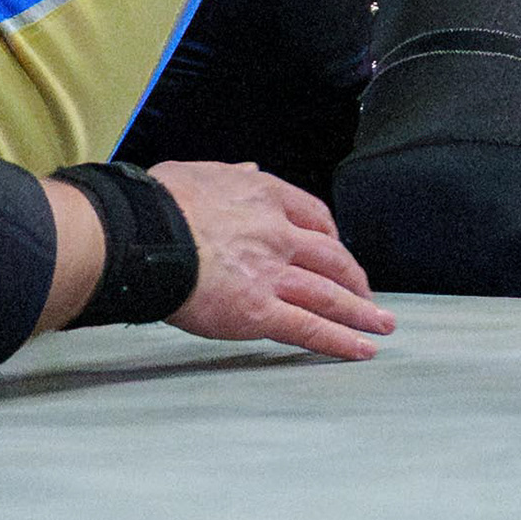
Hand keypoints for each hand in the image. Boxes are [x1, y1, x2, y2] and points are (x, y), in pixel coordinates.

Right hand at [147, 160, 392, 361]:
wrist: (139, 234)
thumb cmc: (157, 205)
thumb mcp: (199, 172)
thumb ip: (231, 175)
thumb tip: (249, 170)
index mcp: (263, 196)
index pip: (313, 216)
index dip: (331, 237)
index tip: (337, 247)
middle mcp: (277, 234)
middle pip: (331, 257)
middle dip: (355, 278)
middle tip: (368, 293)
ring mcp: (272, 274)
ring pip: (330, 294)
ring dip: (361, 311)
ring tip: (381, 324)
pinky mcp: (259, 311)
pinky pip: (309, 328)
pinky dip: (340, 341)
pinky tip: (361, 349)